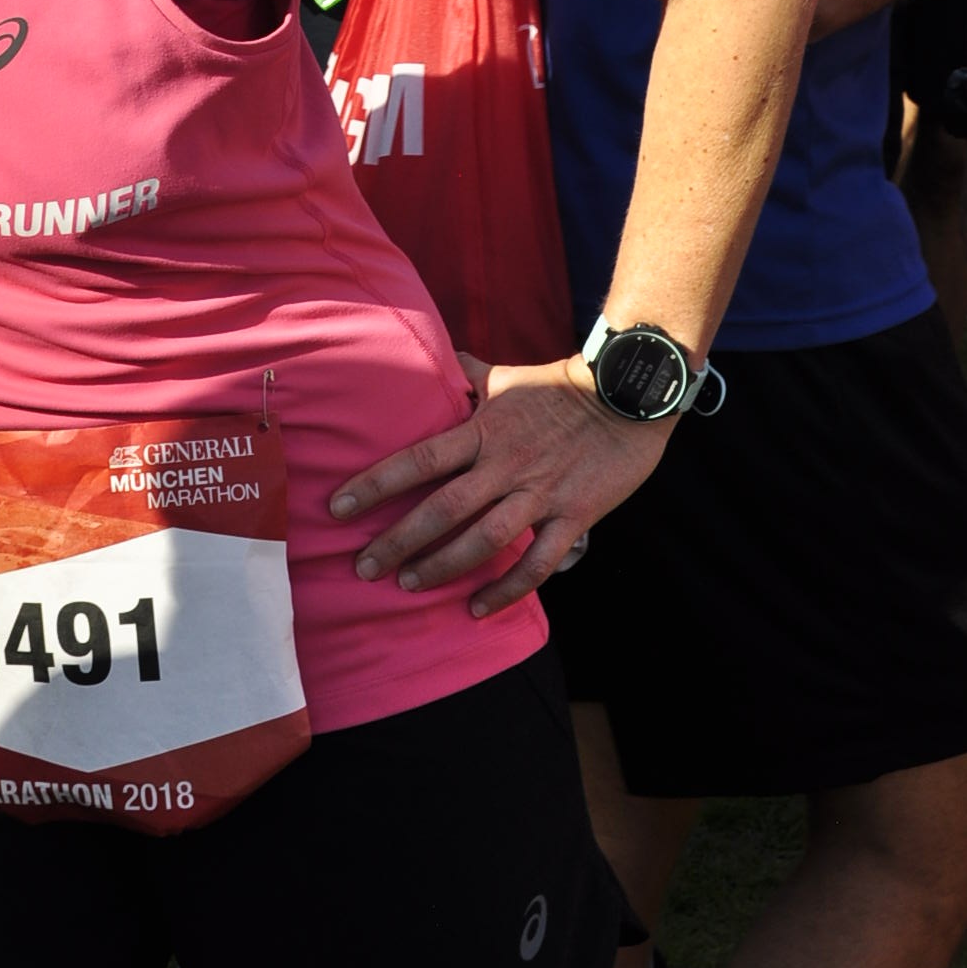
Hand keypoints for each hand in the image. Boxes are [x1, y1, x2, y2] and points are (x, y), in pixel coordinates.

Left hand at [330, 353, 671, 616]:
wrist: (629, 396)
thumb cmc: (560, 386)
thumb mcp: (507, 376)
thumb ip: (468, 374)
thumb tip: (439, 359)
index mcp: (483, 429)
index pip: (418, 459)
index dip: (376, 484)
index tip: (338, 507)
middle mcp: (505, 464)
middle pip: (443, 507)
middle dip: (399, 540)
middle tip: (363, 567)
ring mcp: (540, 493)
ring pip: (484, 539)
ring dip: (443, 566)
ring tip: (407, 585)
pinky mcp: (573, 516)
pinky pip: (537, 563)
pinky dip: (506, 589)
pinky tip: (477, 608)